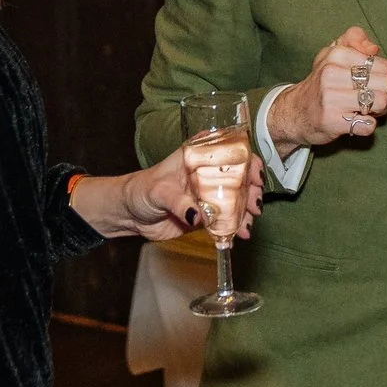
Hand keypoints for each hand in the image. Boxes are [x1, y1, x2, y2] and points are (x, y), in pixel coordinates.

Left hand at [66, 145, 261, 242]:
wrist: (130, 215)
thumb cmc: (141, 191)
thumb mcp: (158, 192)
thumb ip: (179, 203)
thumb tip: (199, 216)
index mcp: (199, 158)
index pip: (231, 152)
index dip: (248, 162)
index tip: (256, 176)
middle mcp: (208, 174)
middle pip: (240, 178)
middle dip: (252, 191)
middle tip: (254, 206)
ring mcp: (210, 195)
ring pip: (237, 200)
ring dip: (247, 212)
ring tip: (247, 225)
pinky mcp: (207, 216)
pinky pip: (227, 220)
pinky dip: (236, 227)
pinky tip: (241, 234)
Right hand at [271, 28, 386, 149]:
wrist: (294, 111)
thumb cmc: (321, 82)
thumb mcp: (332, 53)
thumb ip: (355, 39)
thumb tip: (374, 48)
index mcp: (336, 55)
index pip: (384, 66)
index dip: (385, 76)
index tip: (373, 81)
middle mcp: (331, 74)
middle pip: (386, 84)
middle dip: (383, 93)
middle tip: (369, 97)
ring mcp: (331, 98)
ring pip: (380, 103)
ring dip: (377, 110)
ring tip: (363, 108)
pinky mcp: (332, 121)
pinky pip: (369, 125)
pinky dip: (366, 125)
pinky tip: (354, 120)